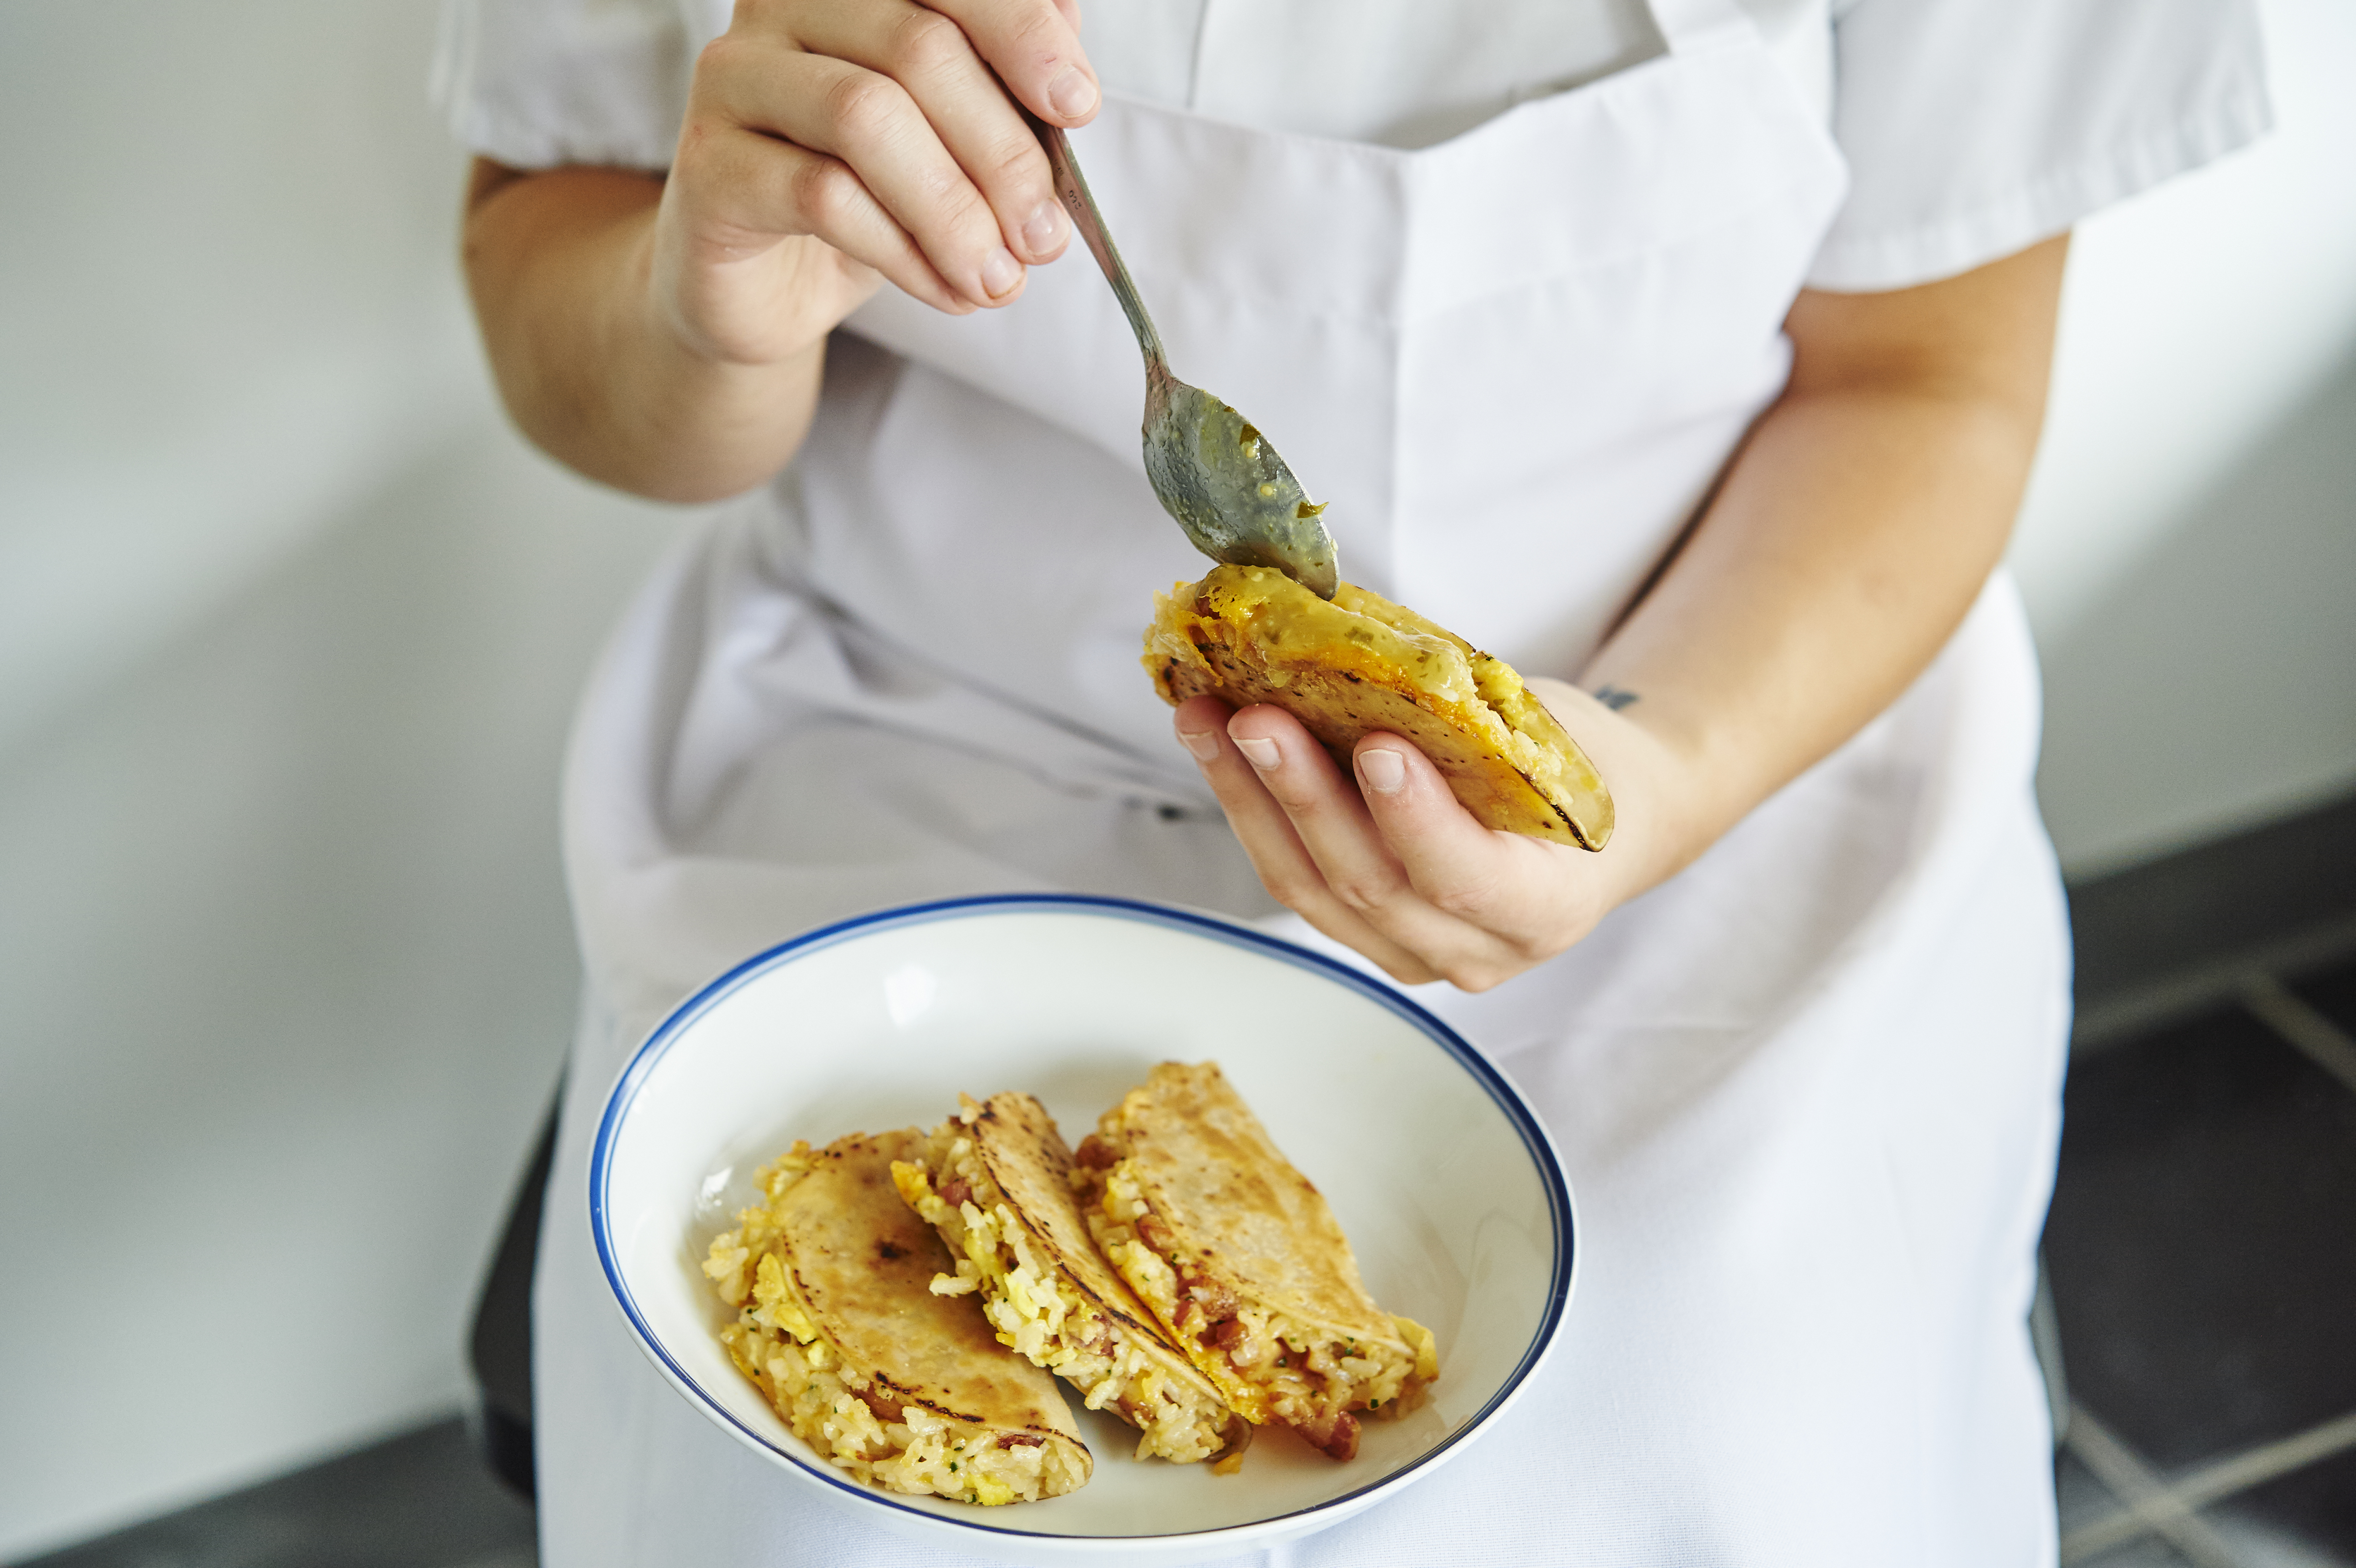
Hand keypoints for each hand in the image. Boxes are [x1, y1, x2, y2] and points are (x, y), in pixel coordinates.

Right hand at [651, 0, 1097, 365]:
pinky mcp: (710, 166)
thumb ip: (1002, 91)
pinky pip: (822, 197)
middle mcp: (782, 9)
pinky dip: (904, 252)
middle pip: (917, 48)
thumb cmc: (868, 199)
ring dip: (954, 211)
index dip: (1021, 33)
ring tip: (999, 277)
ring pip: (867, 118)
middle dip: (1001, 151)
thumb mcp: (952, 142)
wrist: (767, 286)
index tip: (1077, 106)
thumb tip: (1070, 59)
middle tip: (1044, 235)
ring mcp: (735, 80)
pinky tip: (945, 289)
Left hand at [1175, 680, 1699, 990]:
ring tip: (1205, 721)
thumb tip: (1366, 662)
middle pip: (1369, 884)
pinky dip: (1252, 813)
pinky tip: (1217, 750)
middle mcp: (1476, 952)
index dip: (1414, 817)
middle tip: (1254, 718)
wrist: (1600, 827)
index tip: (1375, 744)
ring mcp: (1413, 954)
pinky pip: (1297, 880)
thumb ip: (1475, 727)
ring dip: (1249, 800)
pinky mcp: (1365, 936)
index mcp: (1547, 906)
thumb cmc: (1580, 770)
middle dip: (1302, 795)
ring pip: (1311, 889)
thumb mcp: (1555, 740)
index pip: (1467, 876)